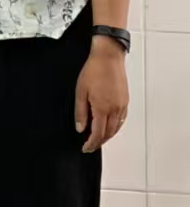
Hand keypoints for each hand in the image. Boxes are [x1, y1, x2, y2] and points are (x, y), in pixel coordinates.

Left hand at [76, 36, 129, 152]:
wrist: (108, 57)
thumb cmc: (93, 70)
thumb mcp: (80, 91)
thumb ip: (80, 112)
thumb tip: (80, 128)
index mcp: (103, 108)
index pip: (98, 133)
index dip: (91, 143)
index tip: (85, 148)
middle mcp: (115, 109)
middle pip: (108, 133)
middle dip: (99, 142)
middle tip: (90, 146)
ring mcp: (122, 106)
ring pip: (116, 128)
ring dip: (107, 136)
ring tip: (98, 139)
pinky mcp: (125, 101)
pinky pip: (121, 120)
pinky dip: (115, 127)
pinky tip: (110, 126)